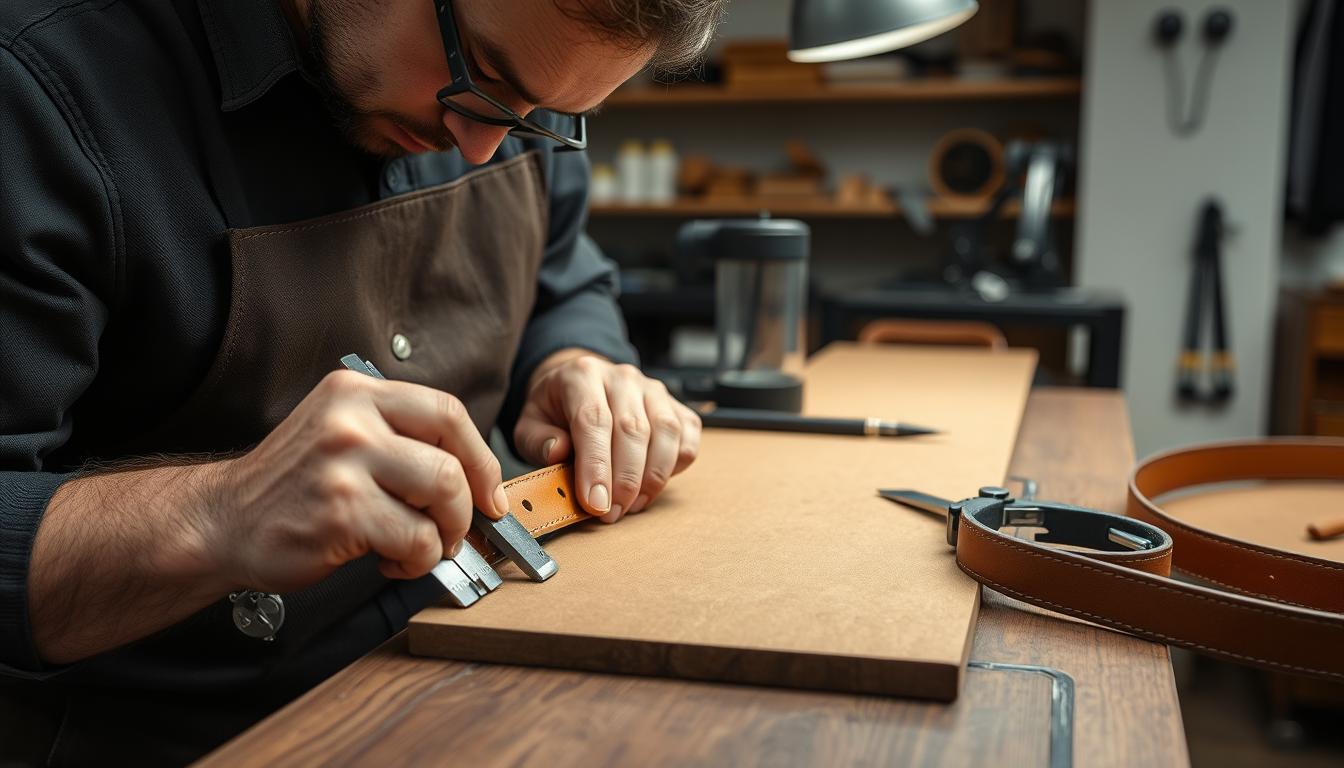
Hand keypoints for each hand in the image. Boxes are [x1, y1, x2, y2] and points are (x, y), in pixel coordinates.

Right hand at [207, 369, 509, 591]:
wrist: (221, 521)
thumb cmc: (293, 486)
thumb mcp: (341, 434)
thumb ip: (398, 439)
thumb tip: (474, 475)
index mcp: (356, 393)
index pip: (447, 412)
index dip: (480, 457)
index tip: (489, 491)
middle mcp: (351, 420)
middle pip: (451, 459)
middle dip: (467, 505)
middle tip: (457, 529)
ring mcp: (345, 464)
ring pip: (442, 496)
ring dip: (444, 534)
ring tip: (421, 546)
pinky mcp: (342, 511)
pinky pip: (416, 539)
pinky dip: (417, 560)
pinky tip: (389, 560)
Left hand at [513, 351, 701, 522]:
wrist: (582, 385)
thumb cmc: (556, 411)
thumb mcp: (530, 423)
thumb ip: (538, 440)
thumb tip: (559, 453)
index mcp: (582, 375)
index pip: (593, 420)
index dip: (596, 466)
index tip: (596, 503)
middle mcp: (622, 377)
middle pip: (633, 429)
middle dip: (625, 480)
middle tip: (612, 513)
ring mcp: (654, 389)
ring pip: (666, 432)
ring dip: (652, 477)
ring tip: (632, 505)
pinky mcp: (676, 404)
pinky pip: (687, 436)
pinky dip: (675, 466)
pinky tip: (652, 483)